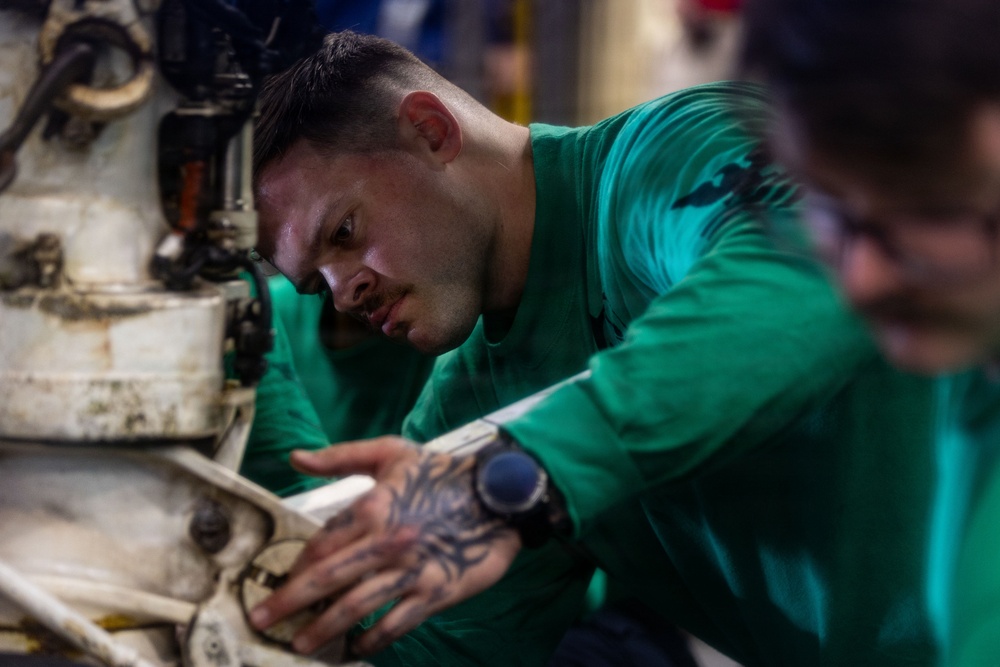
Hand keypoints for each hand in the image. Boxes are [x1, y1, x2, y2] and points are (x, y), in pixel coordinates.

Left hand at [249, 436, 522, 655]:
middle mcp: (386, 543)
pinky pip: (397, 622)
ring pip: (356, 606)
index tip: (277, 583)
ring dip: (324, 629)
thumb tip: (295, 457)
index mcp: (371, 508)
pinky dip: (373, 639)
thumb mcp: (391, 452)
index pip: (321, 544)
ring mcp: (411, 571)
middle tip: (262, 620)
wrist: (498, 494)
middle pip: (327, 579)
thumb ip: (341, 456)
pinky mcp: (436, 592)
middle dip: (290, 602)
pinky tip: (356, 648)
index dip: (296, 567)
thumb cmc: (441, 472)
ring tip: (300, 644)